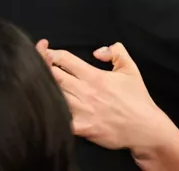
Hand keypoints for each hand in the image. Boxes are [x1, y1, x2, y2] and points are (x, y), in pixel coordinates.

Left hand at [43, 42, 177, 150]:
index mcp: (94, 76)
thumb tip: (98, 51)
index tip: (44, 50)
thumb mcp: (131, 69)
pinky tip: (46, 108)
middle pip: (53, 76)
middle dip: (42, 68)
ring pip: (54, 96)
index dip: (50, 53)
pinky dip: (52, 113)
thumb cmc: (137, 99)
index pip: (64, 60)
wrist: (145, 128)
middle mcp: (86, 92)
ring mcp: (82, 111)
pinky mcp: (82, 128)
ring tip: (36, 84)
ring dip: (45, 89)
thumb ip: (116, 52)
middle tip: (33, 65)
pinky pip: (61, 119)